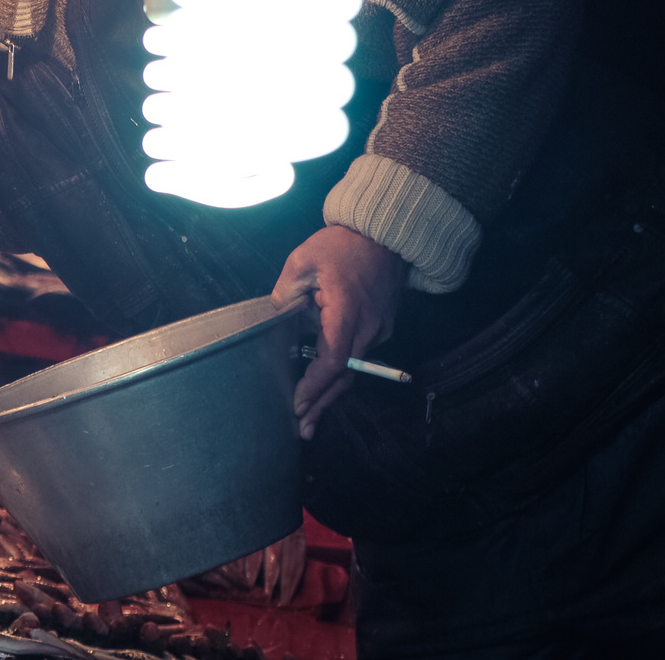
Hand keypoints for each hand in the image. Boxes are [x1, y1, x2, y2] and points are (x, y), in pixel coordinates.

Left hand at [271, 225, 404, 440]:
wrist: (386, 234)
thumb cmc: (342, 245)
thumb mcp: (303, 260)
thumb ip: (286, 291)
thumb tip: (279, 314)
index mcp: (346, 312)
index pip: (332, 360)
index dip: (314, 386)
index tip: (297, 403)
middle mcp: (367, 328)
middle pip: (344, 375)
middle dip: (322, 404)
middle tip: (302, 429)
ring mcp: (378, 330)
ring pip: (352, 368)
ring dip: (330, 392)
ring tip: (308, 415)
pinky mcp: (381, 326)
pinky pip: (358, 355)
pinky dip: (340, 373)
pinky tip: (323, 385)